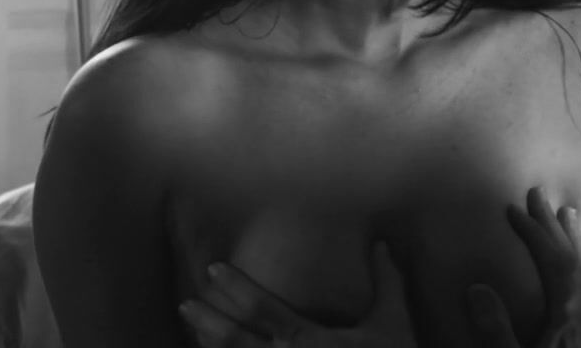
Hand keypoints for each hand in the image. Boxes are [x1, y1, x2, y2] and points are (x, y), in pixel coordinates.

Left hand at [178, 242, 414, 347]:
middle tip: (187, 303)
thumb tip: (384, 244)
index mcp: (308, 338)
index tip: (215, 270)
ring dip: (210, 347)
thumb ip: (387, 281)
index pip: (262, 308)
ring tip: (192, 330)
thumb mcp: (393, 322)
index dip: (236, 287)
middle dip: (208, 320)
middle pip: (235, 340)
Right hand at [467, 187, 580, 346]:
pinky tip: (576, 257)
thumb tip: (477, 290)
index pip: (553, 262)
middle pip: (571, 258)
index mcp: (562, 314)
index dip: (532, 232)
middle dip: (552, 223)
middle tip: (538, 192)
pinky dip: (580, 264)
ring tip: (566, 212)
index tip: (513, 210)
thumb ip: (496, 330)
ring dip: (572, 238)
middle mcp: (578, 311)